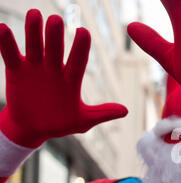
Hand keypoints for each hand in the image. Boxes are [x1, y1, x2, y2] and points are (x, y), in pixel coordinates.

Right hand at [0, 9, 127, 147]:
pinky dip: (6, 42)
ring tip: (35, 14)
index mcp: (71, 79)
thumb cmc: (60, 123)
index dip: (80, 48)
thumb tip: (125, 111)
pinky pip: (11, 54)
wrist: (33, 128)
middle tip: (56, 20)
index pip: (78, 61)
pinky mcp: (16, 70)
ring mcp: (35, 68)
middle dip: (55, 36)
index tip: (84, 32)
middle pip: (55, 49)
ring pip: (34, 46)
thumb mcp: (81, 121)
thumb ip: (101, 113)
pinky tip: (3, 28)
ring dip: (33, 31)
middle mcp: (54, 69)